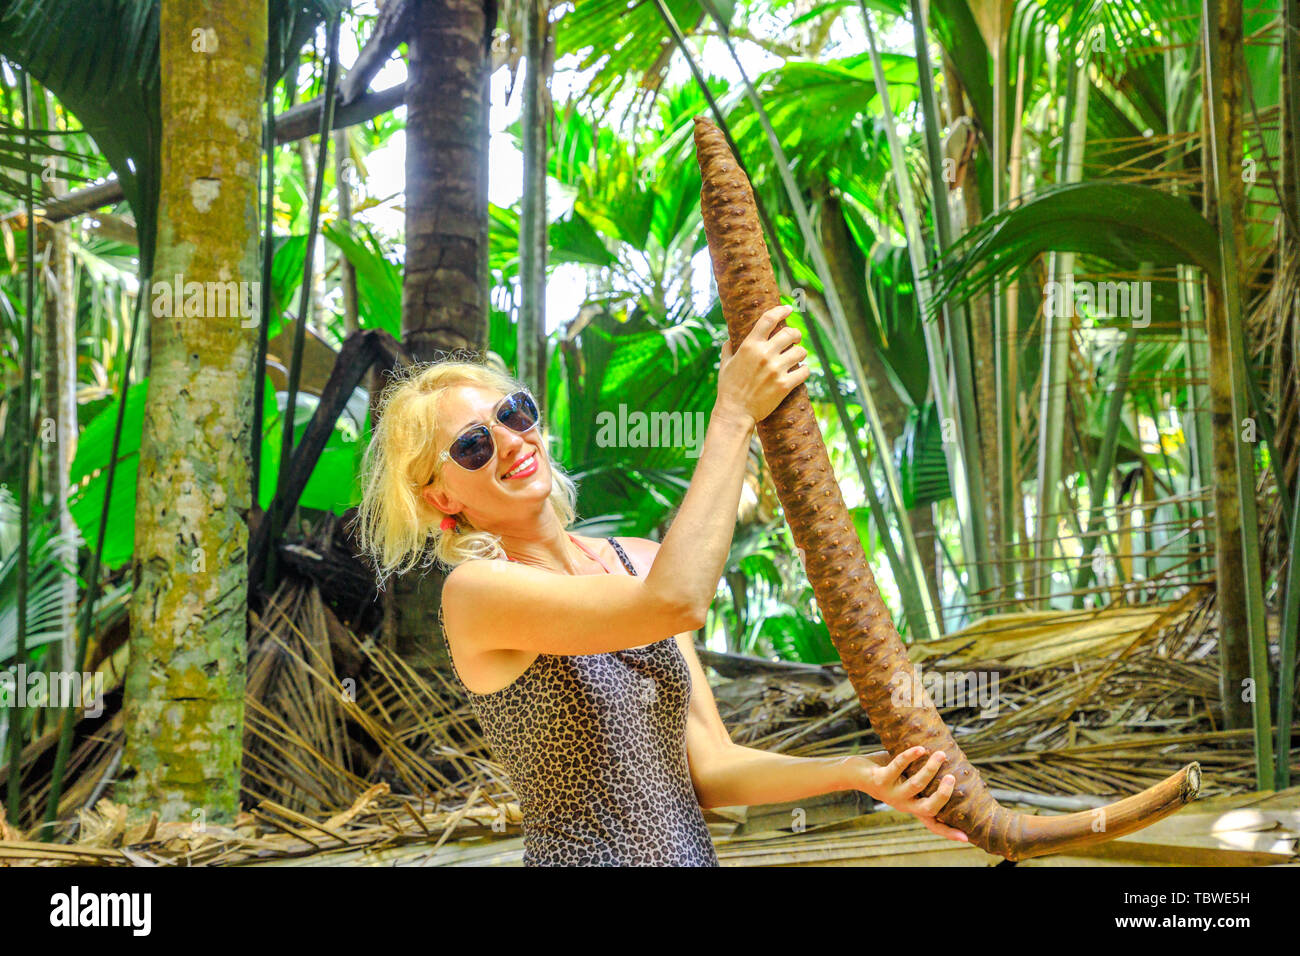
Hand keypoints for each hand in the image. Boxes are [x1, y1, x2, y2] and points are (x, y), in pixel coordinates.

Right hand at [716, 304, 810, 425]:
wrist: (735, 412)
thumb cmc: (728, 388)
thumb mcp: (724, 365)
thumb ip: (728, 350)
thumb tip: (729, 340)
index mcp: (750, 345)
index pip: (768, 319)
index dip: (781, 310)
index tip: (788, 309)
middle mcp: (764, 354)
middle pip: (790, 333)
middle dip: (796, 334)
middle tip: (796, 338)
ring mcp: (776, 370)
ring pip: (800, 352)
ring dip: (801, 353)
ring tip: (797, 357)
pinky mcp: (785, 385)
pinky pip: (804, 371)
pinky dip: (804, 371)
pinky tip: (800, 372)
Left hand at [853, 747, 968, 842]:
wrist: (855, 774)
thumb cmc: (887, 774)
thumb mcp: (908, 781)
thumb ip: (925, 779)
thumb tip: (951, 761)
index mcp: (912, 807)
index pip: (933, 825)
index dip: (949, 833)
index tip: (966, 839)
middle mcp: (903, 804)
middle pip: (928, 808)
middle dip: (943, 794)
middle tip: (952, 778)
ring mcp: (891, 794)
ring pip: (916, 785)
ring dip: (930, 768)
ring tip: (941, 754)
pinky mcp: (880, 780)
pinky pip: (898, 766)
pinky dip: (910, 756)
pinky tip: (920, 749)